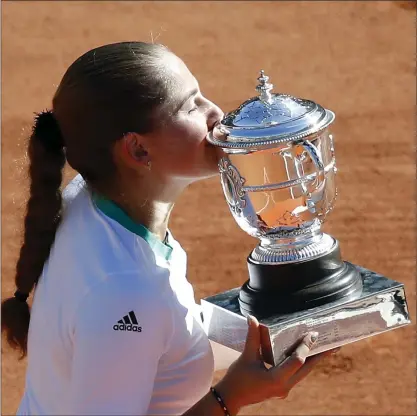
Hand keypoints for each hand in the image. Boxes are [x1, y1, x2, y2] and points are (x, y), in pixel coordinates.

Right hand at [214, 315, 336, 412]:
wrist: (232, 397)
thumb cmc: (238, 378)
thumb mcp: (246, 356)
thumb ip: (252, 336)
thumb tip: (252, 318)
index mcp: (276, 380)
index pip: (296, 361)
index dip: (304, 346)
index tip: (312, 334)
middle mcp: (284, 387)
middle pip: (306, 369)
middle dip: (320, 355)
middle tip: (334, 344)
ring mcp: (284, 389)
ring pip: (304, 372)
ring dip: (314, 360)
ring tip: (327, 349)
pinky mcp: (282, 388)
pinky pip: (297, 374)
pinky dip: (303, 363)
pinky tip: (308, 355)